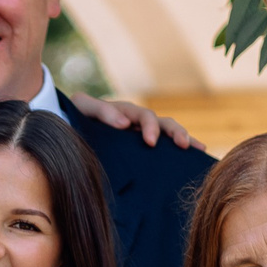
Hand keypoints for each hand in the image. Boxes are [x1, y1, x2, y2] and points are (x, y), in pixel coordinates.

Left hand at [66, 91, 200, 152]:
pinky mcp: (141, 150)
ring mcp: (141, 135)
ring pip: (168, 133)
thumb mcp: (82, 108)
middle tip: (181, 145)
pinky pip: (164, 148)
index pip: (143, 115)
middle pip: (163, 122)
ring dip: (183, 139)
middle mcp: (137, 122)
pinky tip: (195, 158)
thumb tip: (125, 124)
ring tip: (196, 149)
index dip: (149, 126)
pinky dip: (180, 151)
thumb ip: (100, 111)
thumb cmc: (75, 118)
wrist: (70, 128)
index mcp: (125, 112)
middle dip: (174, 132)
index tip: (150, 141)